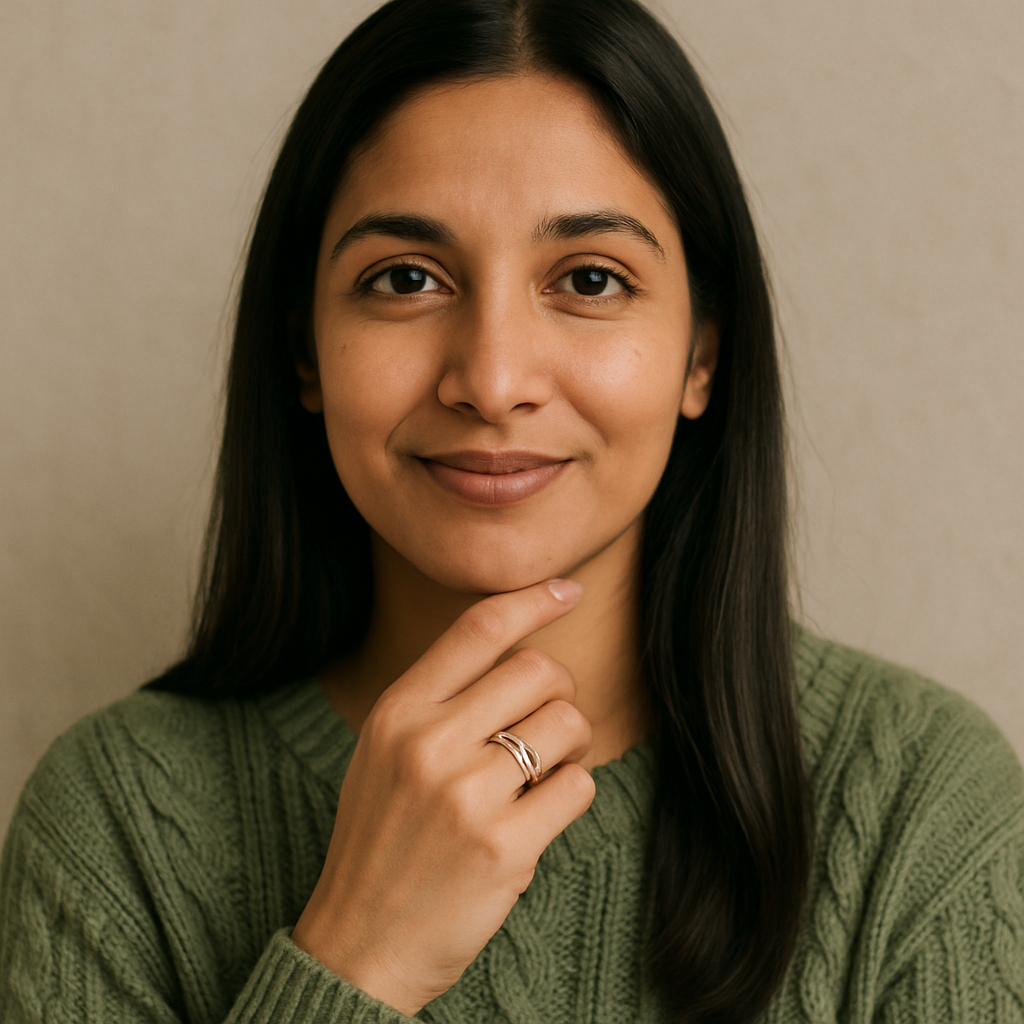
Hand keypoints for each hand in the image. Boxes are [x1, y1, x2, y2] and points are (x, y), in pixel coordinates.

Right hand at [291, 579, 595, 1014]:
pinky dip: (571, 796)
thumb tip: (519, 652)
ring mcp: (465, 794)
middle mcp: (428, 742)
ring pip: (567, 723)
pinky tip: (538, 817)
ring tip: (540, 776)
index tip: (566, 591)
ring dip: (570, 747)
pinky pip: (578, 787)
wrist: (359, 946)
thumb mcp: (384, 753)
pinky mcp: (503, 847)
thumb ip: (439, 701)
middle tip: (548, 729)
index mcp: (397, 712)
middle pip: (538, 670)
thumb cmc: (380, 841)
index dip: (532, 599)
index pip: (478, 628)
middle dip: (559, 694)